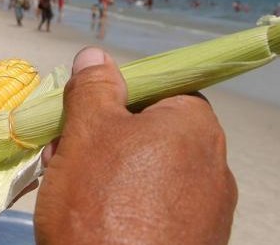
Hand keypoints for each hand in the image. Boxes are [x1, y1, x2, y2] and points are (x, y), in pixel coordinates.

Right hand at [34, 47, 236, 244]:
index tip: (84, 118)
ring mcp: (207, 210)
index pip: (160, 91)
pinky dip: (125, 204)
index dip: (117, 99)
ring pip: (149, 172)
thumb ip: (93, 88)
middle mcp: (213, 166)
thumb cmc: (100, 203)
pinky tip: (94, 216)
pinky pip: (155, 207)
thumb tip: (94, 55)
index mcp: (196, 127)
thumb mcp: (88, 132)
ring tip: (71, 187)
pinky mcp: (194, 242)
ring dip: (108, 169)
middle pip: (151, 132)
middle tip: (66, 153)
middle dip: (104, 136)